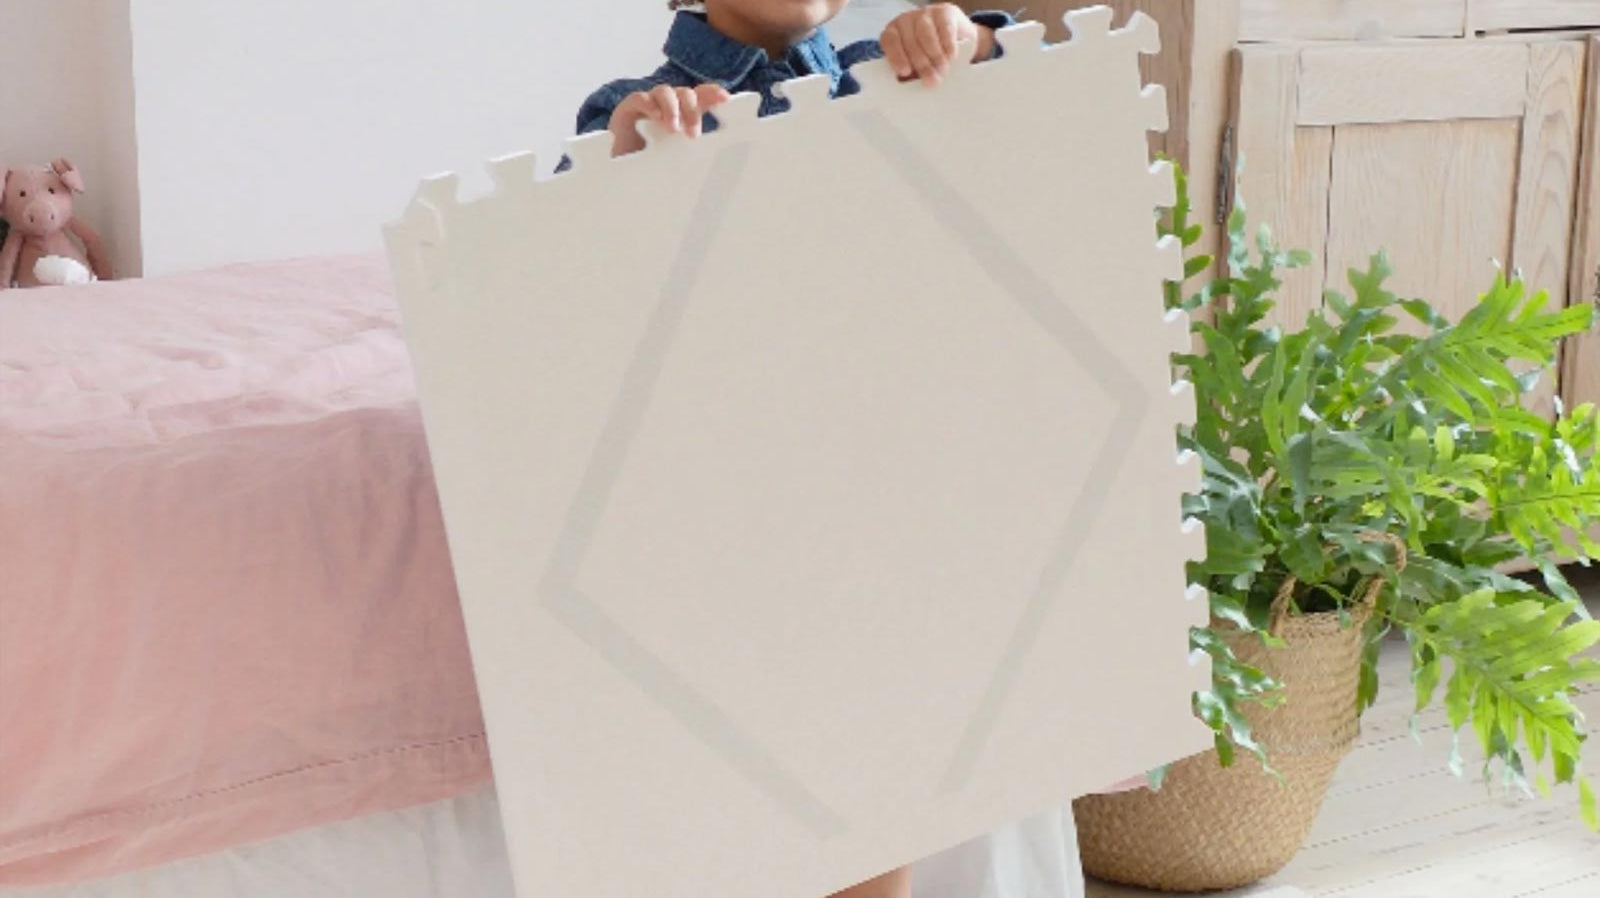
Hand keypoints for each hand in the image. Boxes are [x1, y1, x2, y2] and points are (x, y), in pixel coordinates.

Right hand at [608, 84, 732, 155]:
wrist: (619, 167)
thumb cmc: (651, 161)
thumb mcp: (677, 157)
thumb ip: (692, 155)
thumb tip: (716, 166)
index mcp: (684, 113)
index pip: (701, 96)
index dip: (713, 94)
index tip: (725, 99)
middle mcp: (669, 104)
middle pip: (685, 94)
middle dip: (691, 110)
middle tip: (693, 134)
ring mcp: (649, 103)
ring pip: (665, 92)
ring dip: (672, 108)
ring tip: (673, 129)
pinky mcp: (629, 107)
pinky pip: (641, 98)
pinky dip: (650, 105)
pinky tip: (656, 117)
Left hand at [880, 3, 995, 85]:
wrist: (957, 37)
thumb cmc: (931, 55)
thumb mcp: (918, 64)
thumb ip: (913, 73)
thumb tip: (913, 89)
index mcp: (893, 33)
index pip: (889, 41)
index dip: (896, 57)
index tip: (904, 72)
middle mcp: (906, 21)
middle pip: (910, 42)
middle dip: (922, 65)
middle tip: (931, 81)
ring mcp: (925, 14)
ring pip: (926, 35)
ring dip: (935, 56)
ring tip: (943, 71)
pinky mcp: (944, 12)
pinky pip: (944, 29)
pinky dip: (948, 44)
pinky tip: (951, 57)